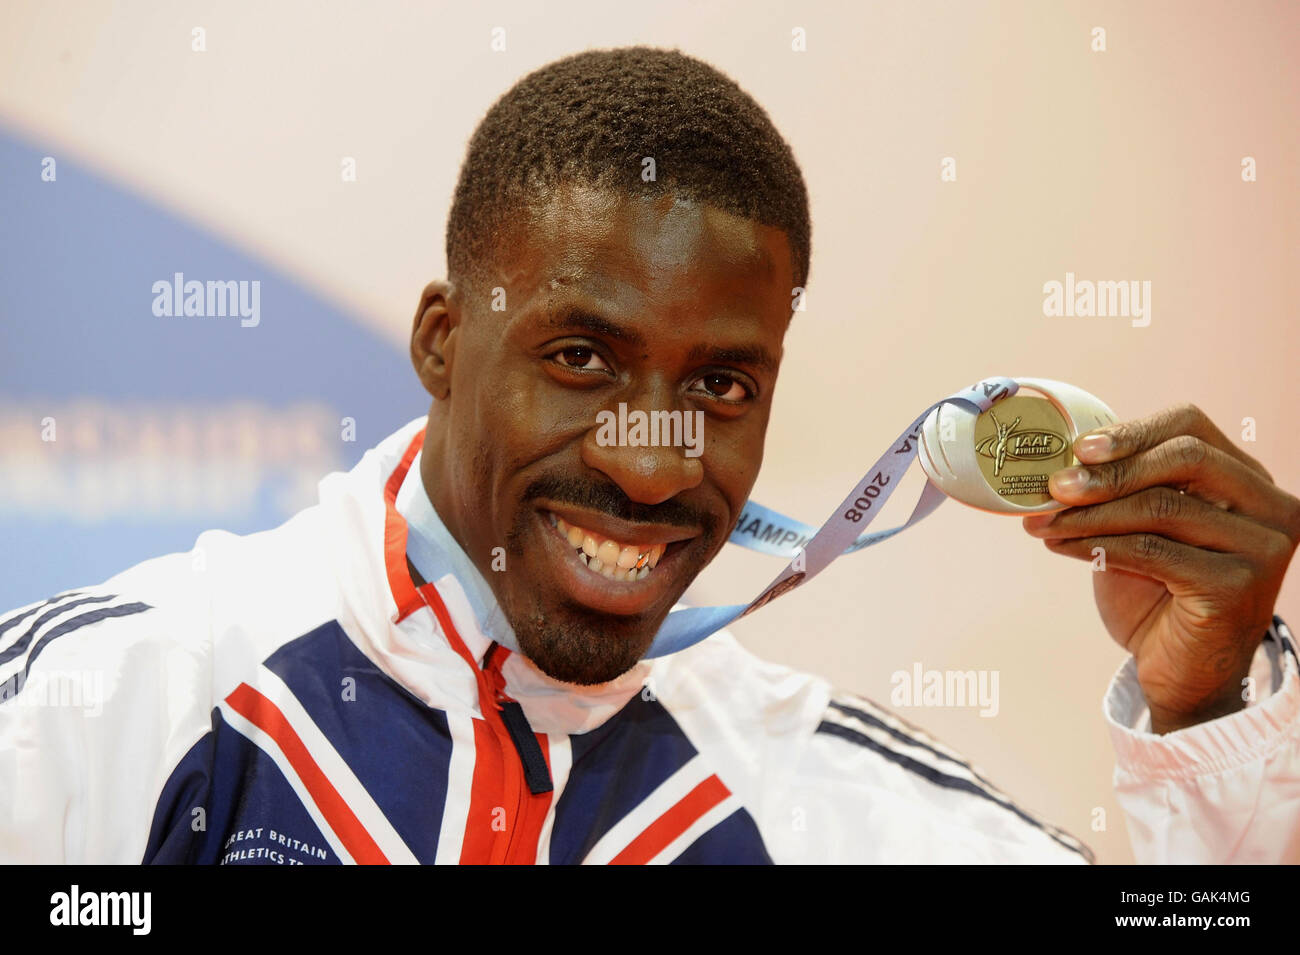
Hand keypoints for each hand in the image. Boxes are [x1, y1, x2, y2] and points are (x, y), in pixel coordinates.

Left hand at [1022, 403, 1299, 732]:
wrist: (1182, 674)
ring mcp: (1262, 547)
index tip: (1077, 447)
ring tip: (1043, 521)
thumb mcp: (1143, 528)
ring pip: (1162, 507)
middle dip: (1109, 470)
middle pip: (1185, 458)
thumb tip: (1061, 458)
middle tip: (1053, 486)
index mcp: (1249, 480)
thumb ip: (1123, 488)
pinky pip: (1152, 551)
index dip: (1133, 431)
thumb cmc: (1159, 595)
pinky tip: (1062, 546)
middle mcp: (1271, 507)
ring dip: (1090, 512)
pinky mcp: (1238, 586)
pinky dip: (1097, 545)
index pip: (1193, 428)